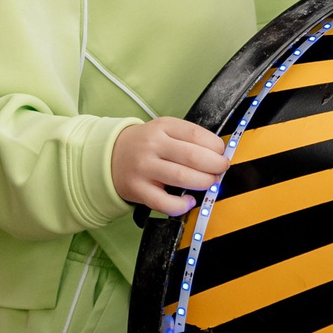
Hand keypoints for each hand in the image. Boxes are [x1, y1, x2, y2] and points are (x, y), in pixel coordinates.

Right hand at [110, 116, 225, 216]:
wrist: (110, 156)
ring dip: (204, 182)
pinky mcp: (137, 189)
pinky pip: (164, 202)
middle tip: (221, 170)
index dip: (216, 146)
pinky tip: (189, 201)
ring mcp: (144, 168)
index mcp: (163, 127)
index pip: (196, 134)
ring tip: (210, 183)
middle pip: (193, 156)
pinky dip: (181, 205)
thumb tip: (219, 155)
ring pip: (182, 177)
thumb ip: (188, 139)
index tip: (222, 153)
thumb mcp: (164, 130)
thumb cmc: (145, 145)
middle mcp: (152, 145)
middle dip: (215, 166)